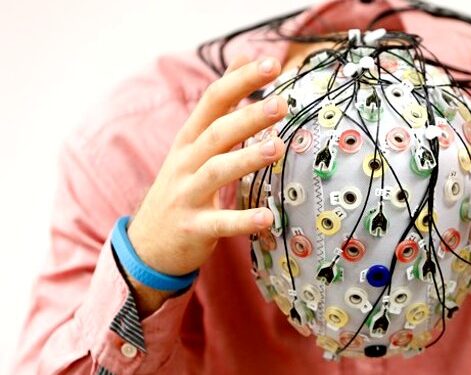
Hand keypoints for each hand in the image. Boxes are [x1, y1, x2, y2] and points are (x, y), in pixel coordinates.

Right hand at [125, 56, 286, 313]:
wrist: (148, 244)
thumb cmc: (182, 186)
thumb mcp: (194, 143)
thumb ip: (221, 105)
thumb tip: (242, 57)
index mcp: (189, 139)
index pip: (214, 101)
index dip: (241, 81)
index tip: (271, 64)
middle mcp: (186, 162)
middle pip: (217, 133)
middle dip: (248, 117)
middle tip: (282, 103)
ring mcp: (187, 195)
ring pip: (216, 171)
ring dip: (247, 159)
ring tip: (277, 148)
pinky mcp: (193, 228)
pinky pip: (219, 223)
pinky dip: (243, 220)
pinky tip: (268, 217)